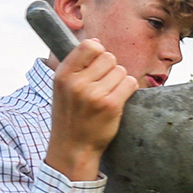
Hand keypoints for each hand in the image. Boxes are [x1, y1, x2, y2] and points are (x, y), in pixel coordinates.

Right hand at [46, 38, 135, 180]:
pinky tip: (117, 100)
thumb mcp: (62, 89)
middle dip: (110, 69)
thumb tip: (96, 42)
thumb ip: (76, 66)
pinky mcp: (111, 106)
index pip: (89, 46)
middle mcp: (77, 84)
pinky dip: (128, 89)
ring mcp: (94, 95)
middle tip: (102, 86)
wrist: (73, 149)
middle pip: (108, 57)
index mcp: (63, 75)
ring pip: (121, 70)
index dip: (97, 53)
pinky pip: (130, 83)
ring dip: (119, 81)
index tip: (95, 66)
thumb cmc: (70, 117)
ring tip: (107, 96)